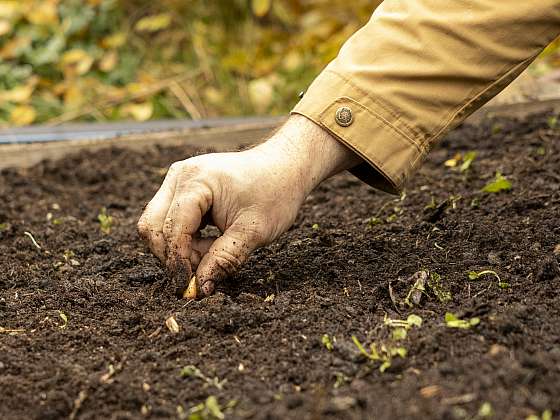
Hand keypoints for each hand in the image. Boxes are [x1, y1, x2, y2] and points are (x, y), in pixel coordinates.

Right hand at [137, 115, 361, 296]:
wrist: (285, 168)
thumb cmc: (275, 193)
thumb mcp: (254, 231)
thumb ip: (225, 259)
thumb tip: (201, 288)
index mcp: (196, 181)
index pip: (172, 229)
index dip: (179, 262)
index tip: (192, 287)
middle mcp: (179, 176)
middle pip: (152, 227)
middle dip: (173, 256)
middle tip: (204, 270)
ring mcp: (177, 180)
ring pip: (156, 225)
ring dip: (178, 249)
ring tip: (213, 252)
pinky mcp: (181, 189)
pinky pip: (168, 220)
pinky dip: (183, 240)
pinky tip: (210, 244)